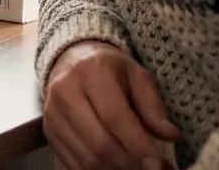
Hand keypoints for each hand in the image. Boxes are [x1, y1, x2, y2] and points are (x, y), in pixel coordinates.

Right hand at [43, 41, 180, 169]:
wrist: (71, 60)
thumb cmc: (109, 69)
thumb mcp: (136, 75)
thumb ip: (153, 105)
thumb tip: (170, 134)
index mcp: (91, 73)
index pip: (115, 117)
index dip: (138, 145)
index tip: (158, 164)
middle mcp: (66, 92)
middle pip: (100, 142)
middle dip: (129, 164)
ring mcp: (53, 114)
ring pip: (87, 157)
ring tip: (136, 169)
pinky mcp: (49, 131)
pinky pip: (73, 163)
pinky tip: (116, 168)